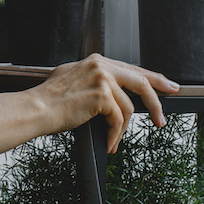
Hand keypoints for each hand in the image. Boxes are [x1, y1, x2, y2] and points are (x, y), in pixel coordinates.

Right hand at [30, 55, 179, 152]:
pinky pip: (118, 120)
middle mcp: (100, 65)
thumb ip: (94, 80)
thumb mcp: (73, 81)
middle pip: (140, 82)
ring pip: (128, 107)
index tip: (167, 87)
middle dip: (156, 102)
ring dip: (122, 129)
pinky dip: (114, 135)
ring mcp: (102, 78)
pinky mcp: (102, 94)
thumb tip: (113, 93)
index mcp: (95, 61)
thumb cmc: (50, 101)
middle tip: (161, 119)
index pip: (131, 69)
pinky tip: (108, 143)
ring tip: (114, 141)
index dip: (152, 79)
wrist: (36, 109)